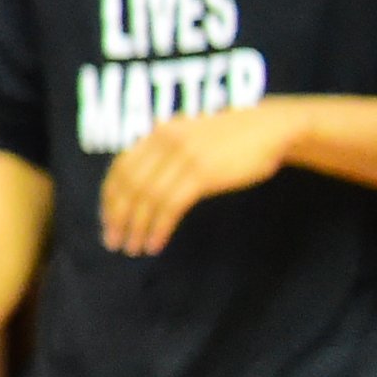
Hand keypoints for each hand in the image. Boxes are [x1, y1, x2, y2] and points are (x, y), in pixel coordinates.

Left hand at [101, 101, 291, 255]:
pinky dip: (159, 227)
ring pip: (147, 198)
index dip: (109, 197)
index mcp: (156, 133)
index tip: (106, 221)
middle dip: (117, 217)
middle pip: (129, 185)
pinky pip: (170, 205)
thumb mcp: (189, 137)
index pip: (120, 168)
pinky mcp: (202, 173)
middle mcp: (163, 141)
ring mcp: (182, 156)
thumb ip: (163, 153)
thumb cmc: (231, 139)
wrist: (270, 128)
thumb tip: (137, 183)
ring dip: (137, 227)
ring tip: (134, 248)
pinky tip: (155, 243)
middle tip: (113, 241)